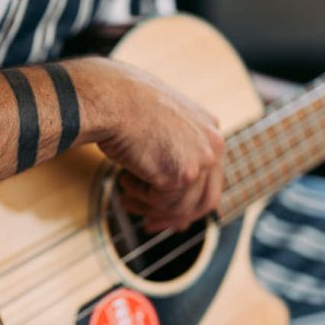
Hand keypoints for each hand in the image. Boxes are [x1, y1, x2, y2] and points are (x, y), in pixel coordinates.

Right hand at [90, 59, 224, 232]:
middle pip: (206, 199)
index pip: (209, 177)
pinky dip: (140, 197)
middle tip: (149, 225)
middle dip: (175, 217)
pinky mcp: (184, 174)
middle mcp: (213, 143)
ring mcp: (202, 159)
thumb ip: (170, 153)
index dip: (187, 201)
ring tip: (125, 197)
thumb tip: (168, 187)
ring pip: (181, 206)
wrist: (110, 99)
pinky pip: (163, 204)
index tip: (163, 214)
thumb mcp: (156, 127)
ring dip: (149, 207)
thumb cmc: (122, 105)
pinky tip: (124, 179)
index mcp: (209, 128)